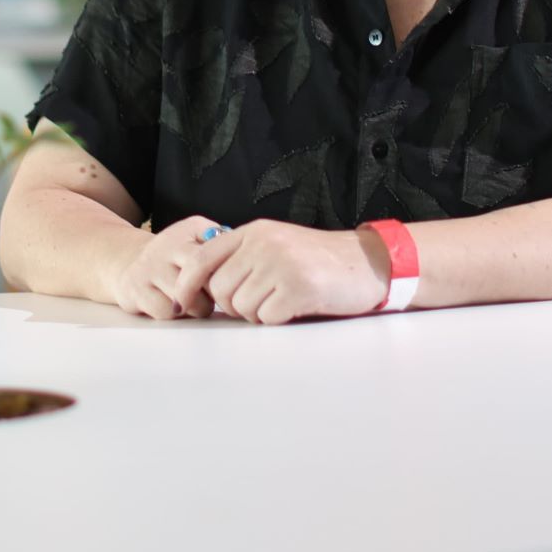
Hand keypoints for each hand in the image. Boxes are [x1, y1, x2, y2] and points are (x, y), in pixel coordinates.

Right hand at [107, 216, 223, 319]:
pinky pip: (166, 312)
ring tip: (194, 300)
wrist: (129, 260)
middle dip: (211, 294)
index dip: (222, 275)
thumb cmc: (174, 253)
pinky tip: (175, 305)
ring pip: (184, 301)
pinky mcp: (134, 290)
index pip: (209, 257)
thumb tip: (245, 255)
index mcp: (184, 232)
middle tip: (212, 295)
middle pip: (198, 281)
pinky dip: (174, 314)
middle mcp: (163, 247)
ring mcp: (147, 269)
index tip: (227, 282)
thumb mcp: (196, 234)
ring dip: (194, 307)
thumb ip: (221, 239)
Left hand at [170, 220, 388, 324]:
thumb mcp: (278, 244)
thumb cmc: (320, 260)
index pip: (202, 258)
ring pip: (241, 307)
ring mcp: (281, 264)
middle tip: (262, 301)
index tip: (182, 302)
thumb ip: (244, 256)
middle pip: (220, 290)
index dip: (186, 284)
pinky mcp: (299, 288)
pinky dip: (277, 320)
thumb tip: (204, 284)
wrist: (369, 264)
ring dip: (258, 313)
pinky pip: (266, 318)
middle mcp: (264, 244)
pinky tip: (296, 307)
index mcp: (254, 232)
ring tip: (283, 301)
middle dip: (234, 305)